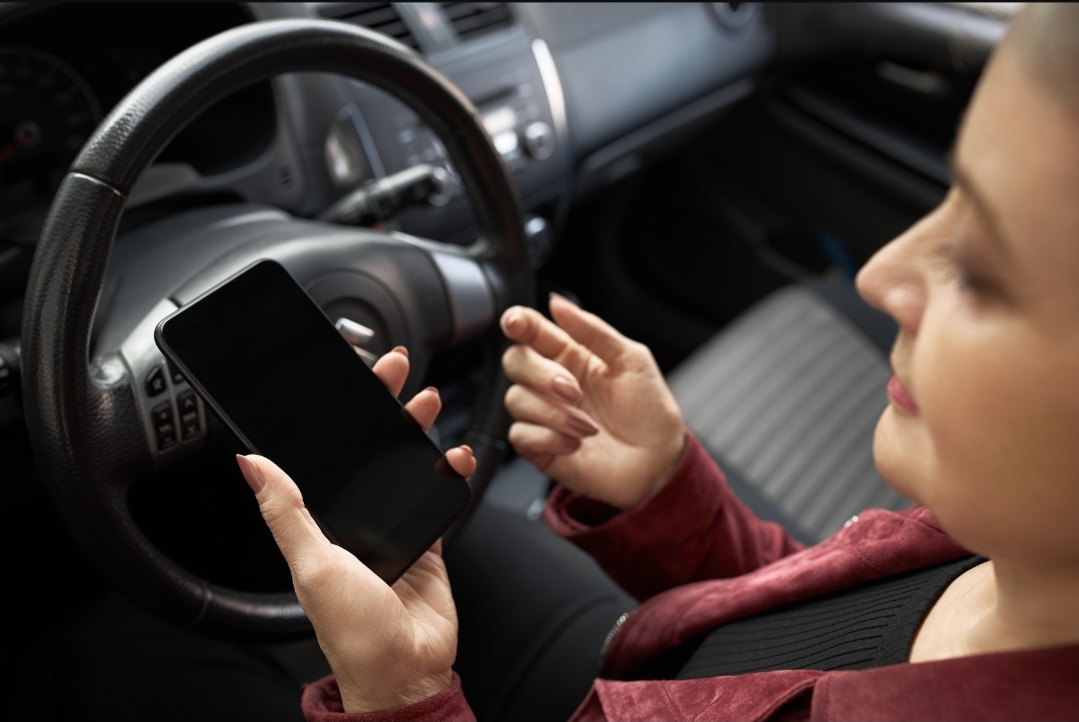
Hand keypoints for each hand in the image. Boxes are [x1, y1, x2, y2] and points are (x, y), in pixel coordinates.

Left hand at [235, 346, 475, 713]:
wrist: (405, 669)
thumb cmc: (352, 630)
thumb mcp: (311, 565)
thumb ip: (286, 511)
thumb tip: (250, 464)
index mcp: (322, 521)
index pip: (329, 453)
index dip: (342, 413)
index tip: (353, 379)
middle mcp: (356, 519)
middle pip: (371, 448)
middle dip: (385, 406)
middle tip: (397, 369)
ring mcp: (394, 526)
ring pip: (407, 464)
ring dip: (417, 430)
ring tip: (428, 401)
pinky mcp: (427, 539)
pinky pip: (440, 495)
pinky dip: (451, 472)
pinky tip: (457, 457)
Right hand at [501, 295, 684, 509]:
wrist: (657, 461)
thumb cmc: (649, 410)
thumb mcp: (633, 360)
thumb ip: (593, 330)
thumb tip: (558, 303)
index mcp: (570, 354)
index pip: (531, 330)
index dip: (517, 322)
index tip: (517, 323)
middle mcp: (551, 382)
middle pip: (514, 361)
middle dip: (541, 375)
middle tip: (574, 391)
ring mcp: (543, 414)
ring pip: (516, 400)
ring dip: (554, 414)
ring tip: (589, 426)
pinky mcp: (540, 446)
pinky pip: (520, 435)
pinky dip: (549, 438)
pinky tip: (576, 443)